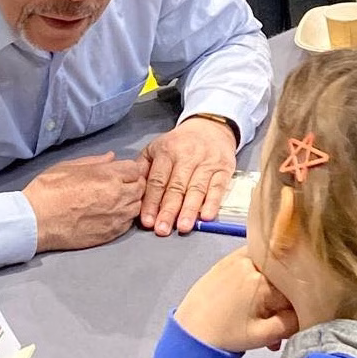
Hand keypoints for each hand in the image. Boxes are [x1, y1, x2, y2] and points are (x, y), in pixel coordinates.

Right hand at [22, 152, 145, 252]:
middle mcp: (117, 194)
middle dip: (133, 184)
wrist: (37, 220)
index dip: (128, 170)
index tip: (121, 173)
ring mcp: (116, 216)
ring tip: (114, 202)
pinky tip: (110, 215)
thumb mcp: (69, 166)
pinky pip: (128, 223)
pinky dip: (124, 218)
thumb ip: (95, 161)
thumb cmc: (48, 190)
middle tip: (119, 186)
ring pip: (137, 206)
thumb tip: (112, 157)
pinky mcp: (111, 233)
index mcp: (107, 175)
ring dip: (130, 202)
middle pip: (140, 187)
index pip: (135, 168)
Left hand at [138, 117, 236, 235]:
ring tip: (183, 227)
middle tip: (162, 230)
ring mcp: (207, 162)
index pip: (157, 180)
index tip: (147, 221)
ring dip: (189, 210)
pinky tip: (206, 216)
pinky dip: (213, 202)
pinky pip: (218, 187)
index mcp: (166, 151)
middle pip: (176, 187)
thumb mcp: (157, 147)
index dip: (152, 202)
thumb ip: (143, 167)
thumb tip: (132, 188)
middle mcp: (187, 156)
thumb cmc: (178, 144)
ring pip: (197, 188)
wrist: (210, 127)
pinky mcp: (224, 168)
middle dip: (169, 210)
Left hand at [174, 247, 298, 352]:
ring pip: (269, 265)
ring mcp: (237, 258)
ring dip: (272, 283)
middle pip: (282, 274)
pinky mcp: (227, 259)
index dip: (297, 304)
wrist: (191, 331)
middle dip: (283, 296)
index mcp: (263, 282)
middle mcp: (251, 263)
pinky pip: (253, 258)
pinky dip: (260, 271)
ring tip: (261, 307)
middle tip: (274, 318)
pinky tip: (253, 291)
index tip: (291, 317)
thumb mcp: (263, 335)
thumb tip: (307, 312)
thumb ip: (291, 323)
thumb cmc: (226, 335)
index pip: (294, 288)